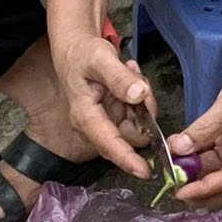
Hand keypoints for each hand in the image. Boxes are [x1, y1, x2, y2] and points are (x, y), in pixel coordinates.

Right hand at [50, 34, 154, 179]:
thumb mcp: (100, 59)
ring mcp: (108, 119)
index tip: (146, 172)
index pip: (109, 145)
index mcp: (86, 118)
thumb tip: (138, 95)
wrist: (76, 49)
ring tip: (130, 71)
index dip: (128, 160)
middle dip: (144, 110)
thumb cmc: (82, 55)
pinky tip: (130, 73)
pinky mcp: (117, 112)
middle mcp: (97, 125)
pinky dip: (141, 93)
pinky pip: (139, 110)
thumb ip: (119, 77)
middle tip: (139, 80)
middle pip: (132, 133)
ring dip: (143, 99)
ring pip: (139, 121)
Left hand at [169, 59, 221, 206]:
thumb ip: (203, 130)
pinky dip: (192, 155)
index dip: (205, 189)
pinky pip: (207, 155)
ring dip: (192, 172)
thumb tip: (178, 150)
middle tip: (175, 188)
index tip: (181, 192)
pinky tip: (176, 149)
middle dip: (200, 191)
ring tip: (170, 164)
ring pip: (212, 171)